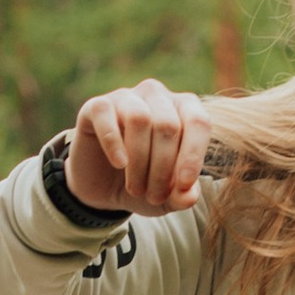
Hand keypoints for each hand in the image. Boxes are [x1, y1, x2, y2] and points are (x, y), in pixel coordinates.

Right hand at [65, 79, 212, 215]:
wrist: (103, 187)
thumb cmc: (145, 183)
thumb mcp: (167, 198)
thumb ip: (182, 197)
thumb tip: (189, 196)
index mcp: (184, 109)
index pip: (198, 122)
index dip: (193, 155)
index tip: (183, 187)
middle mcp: (157, 96)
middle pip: (167, 125)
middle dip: (162, 169)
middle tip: (154, 197)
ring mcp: (126, 97)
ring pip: (139, 119)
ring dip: (139, 161)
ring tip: (136, 188)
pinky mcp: (96, 106)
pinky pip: (106, 116)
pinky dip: (113, 143)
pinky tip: (118, 164)